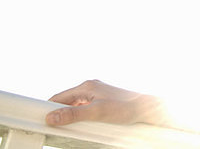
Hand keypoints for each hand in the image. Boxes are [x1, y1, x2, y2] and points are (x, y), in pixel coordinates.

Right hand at [45, 80, 161, 126]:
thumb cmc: (125, 108)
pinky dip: (81, 116)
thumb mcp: (96, 113)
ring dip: (71, 115)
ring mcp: (98, 94)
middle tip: (54, 126)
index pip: (59, 96)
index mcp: (87, 86)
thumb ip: (74, 115)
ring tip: (68, 127)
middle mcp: (91, 87)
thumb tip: (52, 116)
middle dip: (59, 113)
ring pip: (76, 106)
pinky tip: (83, 125)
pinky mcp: (103, 101)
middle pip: (67, 101)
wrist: (146, 108)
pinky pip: (85, 108)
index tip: (41, 119)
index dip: (49, 108)